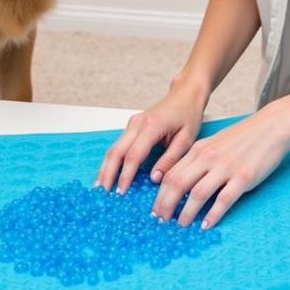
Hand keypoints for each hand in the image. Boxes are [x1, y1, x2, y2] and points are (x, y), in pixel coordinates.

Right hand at [93, 78, 206, 193]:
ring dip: (105, 168)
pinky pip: (118, 145)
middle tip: (103, 194)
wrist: (185, 94)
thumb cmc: (188, 115)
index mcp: (152, 126)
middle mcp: (137, 124)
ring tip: (100, 187)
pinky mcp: (131, 126)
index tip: (121, 193)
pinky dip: (111, 160)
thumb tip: (154, 178)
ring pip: (113, 148)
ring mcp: (132, 123)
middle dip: (108, 174)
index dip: (125, 175)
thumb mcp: (186, 139)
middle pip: (116, 152)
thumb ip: (170, 159)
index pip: (133, 155)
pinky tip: (108, 173)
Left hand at [150, 102, 289, 229]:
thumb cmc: (244, 137)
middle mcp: (208, 158)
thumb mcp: (215, 143)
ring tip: (181, 226)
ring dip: (186, 213)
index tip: (156, 209)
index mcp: (199, 149)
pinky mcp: (243, 177)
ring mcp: (225, 168)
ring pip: (197, 194)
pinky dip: (212, 215)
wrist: (272, 127)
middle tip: (161, 221)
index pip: (171, 174)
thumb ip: (199, 160)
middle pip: (177, 184)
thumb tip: (184, 183)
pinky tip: (206, 225)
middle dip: (166, 205)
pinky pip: (223, 200)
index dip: (160, 194)